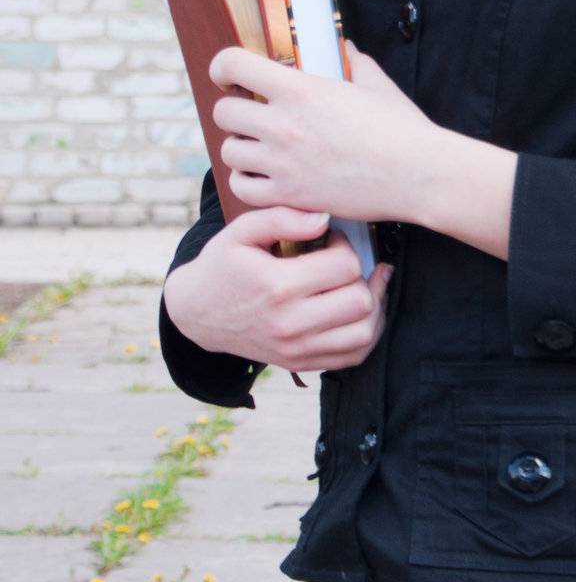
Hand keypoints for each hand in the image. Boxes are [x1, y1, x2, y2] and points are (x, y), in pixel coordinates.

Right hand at [162, 206, 393, 372]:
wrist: (196, 312)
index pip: (345, 265)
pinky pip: (354, 357)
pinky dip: (366, 334)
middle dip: (361, 274)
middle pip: (360, 300)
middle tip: (344, 262)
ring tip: (361, 284)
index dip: (345, 245)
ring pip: (364, 332)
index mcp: (278, 286)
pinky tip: (358, 311)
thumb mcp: (242, 230)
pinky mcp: (299, 364)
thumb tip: (326, 218)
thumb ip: (283, 217)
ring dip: (372, 305)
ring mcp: (296, 349)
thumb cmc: (222, 264)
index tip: (330, 239)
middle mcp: (290, 324)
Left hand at [209, 39, 438, 221]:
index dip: (223, 67)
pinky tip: (265, 176)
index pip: (233, 65)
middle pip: (224, 112)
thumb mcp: (377, 85)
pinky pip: (241, 188)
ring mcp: (283, 163)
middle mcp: (283, 124)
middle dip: (236, 110)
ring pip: (228, 151)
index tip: (228, 75)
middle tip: (254, 115)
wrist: (418, 175)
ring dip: (242, 147)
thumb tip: (347, 49)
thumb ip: (355, 63)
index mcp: (300, 89)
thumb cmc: (401, 129)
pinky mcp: (289, 196)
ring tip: (262, 148)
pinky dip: (248, 181)